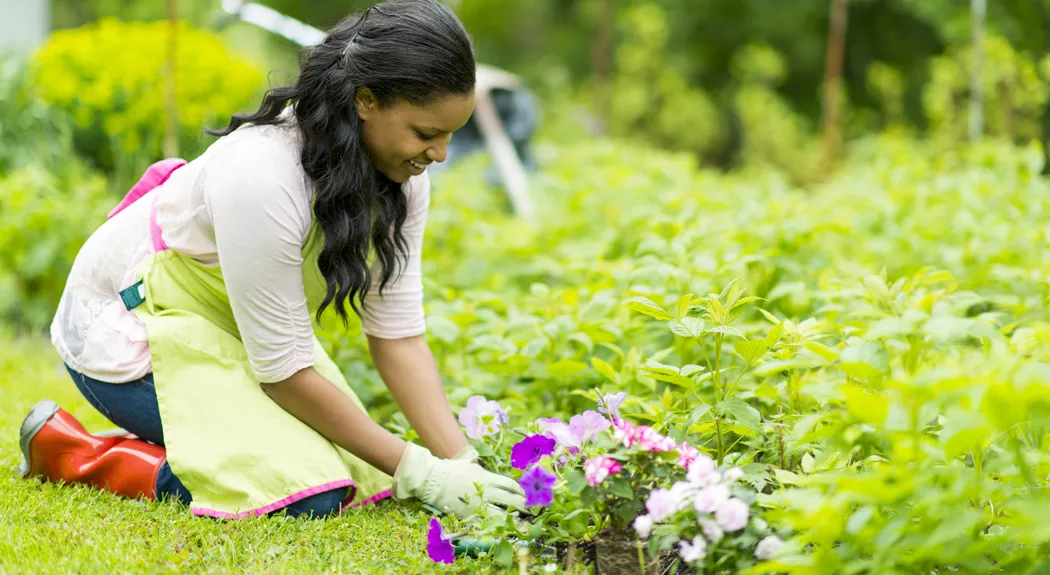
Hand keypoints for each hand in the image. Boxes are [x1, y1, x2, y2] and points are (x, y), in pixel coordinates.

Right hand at [392, 442, 523, 517]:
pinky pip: (486, 522)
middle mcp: (484, 491)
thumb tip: (488, 462)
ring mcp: (477, 504)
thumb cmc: (451, 470)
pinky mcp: (469, 515)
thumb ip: (482, 467)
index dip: (520, 491)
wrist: (433, 481)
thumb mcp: (470, 465)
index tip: (527, 494)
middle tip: (532, 509)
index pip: (509, 485)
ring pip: (501, 513)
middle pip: (509, 500)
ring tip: (523, 519)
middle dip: (522, 505)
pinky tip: (503, 527)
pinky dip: (497, 525)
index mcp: (486, 478)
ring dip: (514, 516)